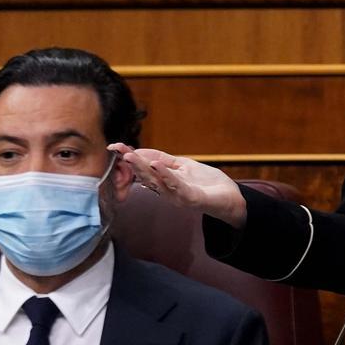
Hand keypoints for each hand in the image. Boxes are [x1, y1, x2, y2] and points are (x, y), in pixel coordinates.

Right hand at [108, 143, 247, 227]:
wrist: (230, 197)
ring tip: (130, 156)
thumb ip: (164, 159)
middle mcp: (166, 191)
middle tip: (118, 150)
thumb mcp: (183, 166)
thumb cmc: (206, 183)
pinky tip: (156, 164)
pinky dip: (165, 174)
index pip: (142, 170)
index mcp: (164, 182)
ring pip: (155, 181)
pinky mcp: (190, 198)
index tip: (114, 147)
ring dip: (142, 168)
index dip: (129, 159)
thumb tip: (142, 151)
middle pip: (145, 175)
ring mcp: (177, 196)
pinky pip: (175, 185)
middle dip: (130, 163)